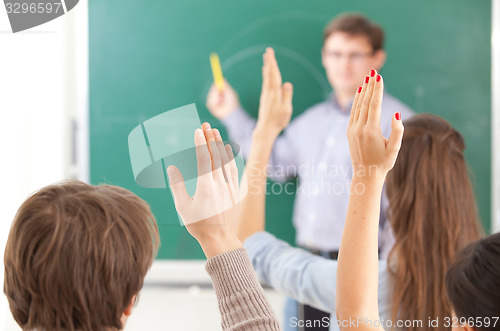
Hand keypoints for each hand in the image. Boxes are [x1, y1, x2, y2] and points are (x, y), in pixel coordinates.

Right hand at [167, 122, 240, 258]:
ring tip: (215, 132)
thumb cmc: (198, 225)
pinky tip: (227, 150)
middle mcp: (219, 184)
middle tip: (206, 125)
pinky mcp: (235, 191)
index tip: (197, 131)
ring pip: (226, 161)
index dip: (200, 143)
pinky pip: (233, 170)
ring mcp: (229, 187)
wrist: (220, 239)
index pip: (202, 159)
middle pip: (215, 156)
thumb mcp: (182, 207)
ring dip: (220, 145)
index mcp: (205, 187)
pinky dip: (230, 158)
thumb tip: (172, 167)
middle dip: (210, 139)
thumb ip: (177, 186)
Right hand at [206, 80, 240, 119]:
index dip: (216, 83)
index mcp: (222, 91)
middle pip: (212, 89)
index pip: (216, 85)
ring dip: (216, 97)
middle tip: (221, 94)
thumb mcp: (230, 92)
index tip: (216, 82)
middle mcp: (217, 95)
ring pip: (210, 94)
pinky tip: (218, 105)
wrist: (230, 112)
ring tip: (221, 101)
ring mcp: (213, 100)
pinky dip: (214, 102)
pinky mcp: (210, 105)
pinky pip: (209, 100)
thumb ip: (226, 85)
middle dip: (216, 91)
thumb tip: (222, 78)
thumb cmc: (232, 102)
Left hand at [255, 48, 292, 136]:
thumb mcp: (286, 109)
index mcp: (275, 94)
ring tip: (267, 57)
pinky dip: (266, 74)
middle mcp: (269, 92)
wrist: (266, 129)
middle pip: (269, 73)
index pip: (274, 76)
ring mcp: (265, 94)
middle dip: (269, 61)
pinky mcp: (264, 97)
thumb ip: (287, 96)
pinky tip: (266, 70)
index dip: (273, 64)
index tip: (271, 54)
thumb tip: (287, 83)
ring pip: (267, 77)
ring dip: (267, 66)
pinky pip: (266, 82)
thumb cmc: (278, 120)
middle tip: (268, 50)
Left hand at [347, 70, 403, 180]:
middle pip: (366, 102)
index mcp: (371, 131)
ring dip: (363, 91)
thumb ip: (398, 132)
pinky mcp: (350, 131)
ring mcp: (353, 129)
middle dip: (370, 86)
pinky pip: (353, 112)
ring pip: (358, 106)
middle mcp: (360, 128)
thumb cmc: (383, 163)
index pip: (374, 105)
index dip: (377, 90)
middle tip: (373, 72)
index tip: (379, 77)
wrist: (365, 174)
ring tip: (368, 78)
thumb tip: (397, 115)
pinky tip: (361, 93)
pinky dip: (357, 101)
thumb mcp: (395, 149)